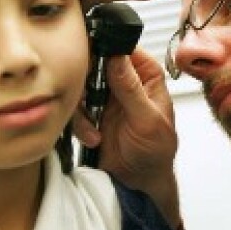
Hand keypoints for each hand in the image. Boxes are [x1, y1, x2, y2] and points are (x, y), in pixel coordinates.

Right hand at [72, 49, 180, 225]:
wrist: (140, 182)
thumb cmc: (156, 151)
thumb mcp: (147, 120)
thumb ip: (131, 89)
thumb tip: (117, 57)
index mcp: (145, 74)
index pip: (123, 47)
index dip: (105, 49)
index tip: (91, 62)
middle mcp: (124, 80)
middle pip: (95, 63)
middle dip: (87, 83)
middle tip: (87, 100)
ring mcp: (105, 96)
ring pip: (81, 85)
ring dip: (83, 109)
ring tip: (95, 130)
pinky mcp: (90, 113)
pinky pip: (74, 108)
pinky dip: (80, 124)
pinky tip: (93, 138)